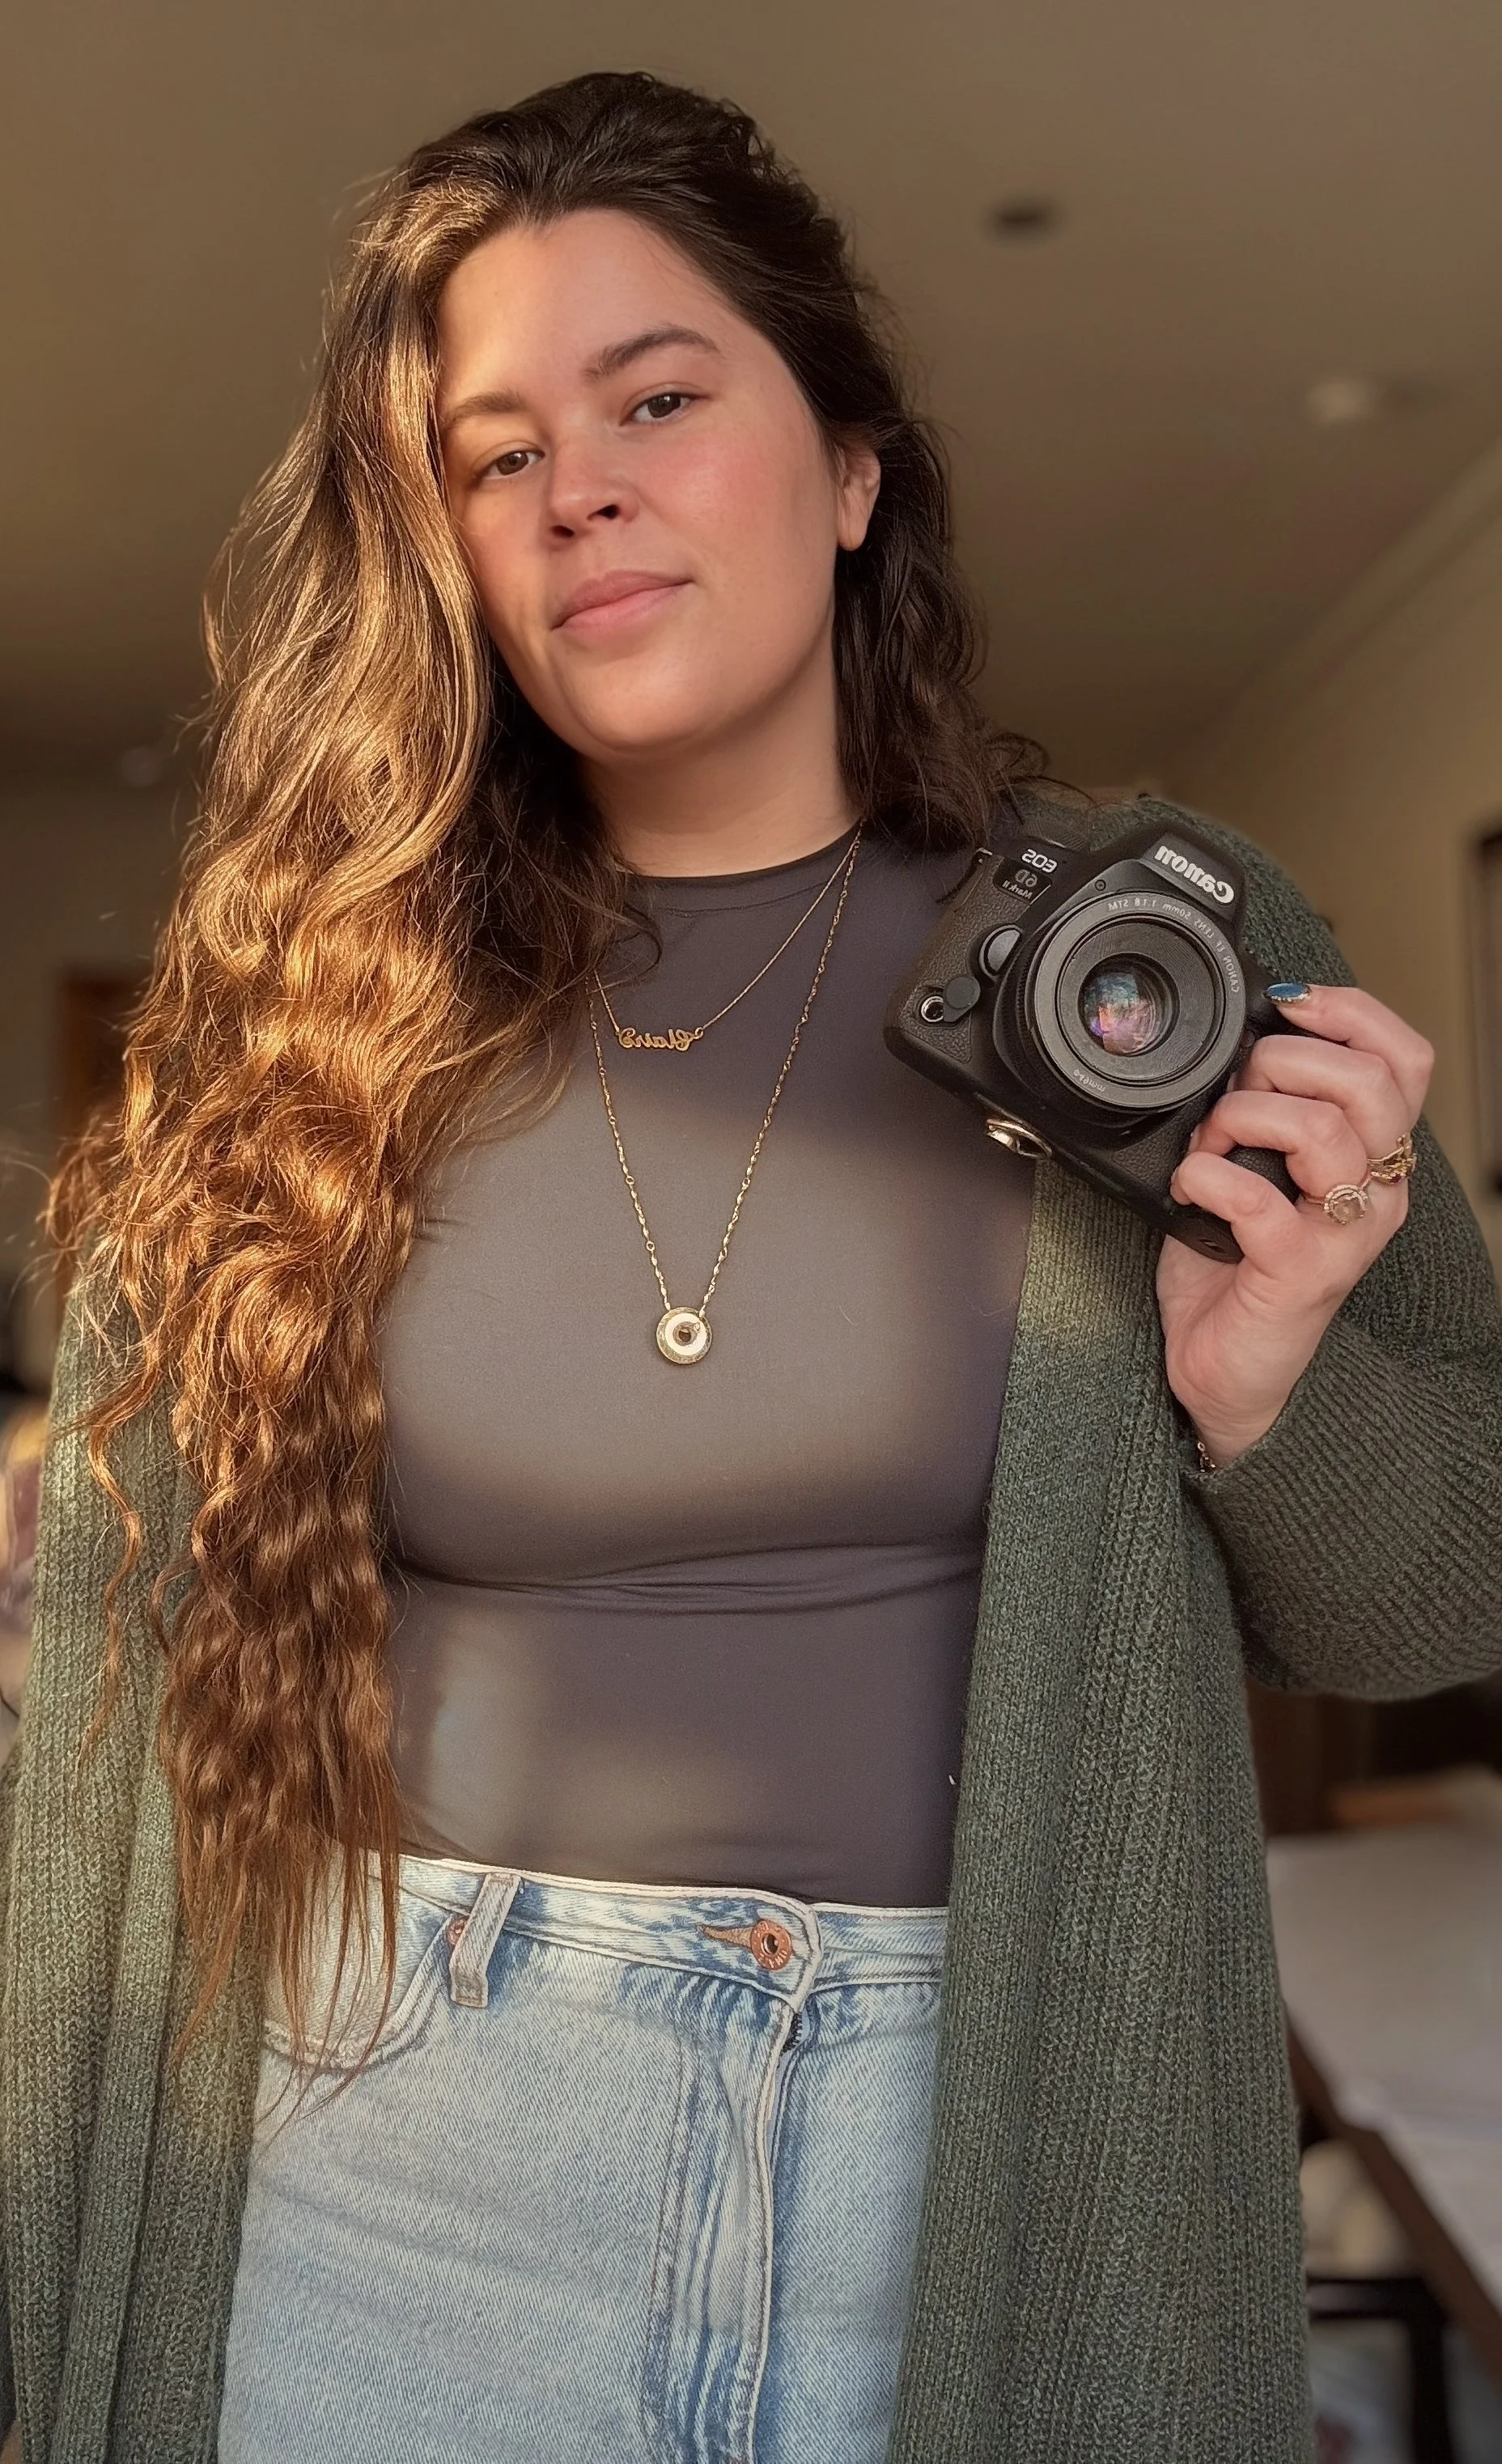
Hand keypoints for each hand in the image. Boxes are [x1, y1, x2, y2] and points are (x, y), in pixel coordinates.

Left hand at [1155, 984, 1433, 1465]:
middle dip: (1280, 1062)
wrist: (1228, 1374)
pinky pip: (1257, 1198)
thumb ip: (1269, 1109)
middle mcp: (1376, 1193)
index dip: (1350, 1012)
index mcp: (1374, 1156)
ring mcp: (1344, 1235)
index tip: (1285, 1005)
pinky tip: (1189, 1185)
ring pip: (1317, 1128)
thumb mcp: (1263, 1170)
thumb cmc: (1237, 1268)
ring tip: (1209, 1145)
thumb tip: (1238, 1041)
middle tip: (1233, 1094)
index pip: (1404, 1059)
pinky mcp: (1300, 1273)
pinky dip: (1206, 1174)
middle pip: (1367, 1080)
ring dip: (1240, 1117)